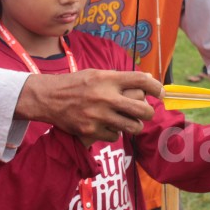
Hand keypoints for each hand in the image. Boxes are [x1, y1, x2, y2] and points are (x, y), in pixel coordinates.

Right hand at [16, 70, 162, 144]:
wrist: (49, 98)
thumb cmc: (76, 84)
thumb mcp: (97, 74)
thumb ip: (120, 78)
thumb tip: (147, 78)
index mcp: (108, 79)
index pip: (141, 81)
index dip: (156, 87)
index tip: (160, 93)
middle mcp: (105, 96)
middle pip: (142, 109)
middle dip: (149, 112)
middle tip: (146, 112)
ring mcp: (99, 115)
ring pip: (132, 127)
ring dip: (135, 125)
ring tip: (131, 122)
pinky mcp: (91, 130)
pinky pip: (115, 136)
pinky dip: (116, 133)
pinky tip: (110, 126)